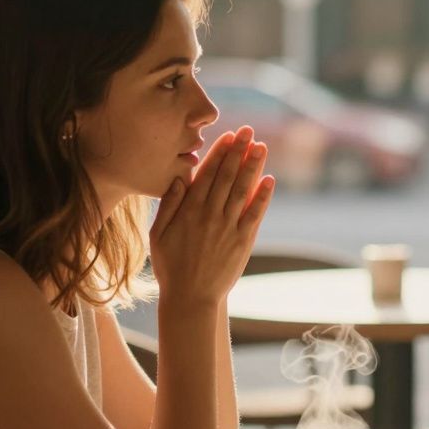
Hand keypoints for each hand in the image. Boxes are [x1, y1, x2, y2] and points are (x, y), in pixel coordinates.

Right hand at [149, 125, 274, 304]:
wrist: (190, 298)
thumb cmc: (171, 266)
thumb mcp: (158, 234)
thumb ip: (169, 204)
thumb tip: (179, 177)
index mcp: (188, 211)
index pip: (206, 174)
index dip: (219, 153)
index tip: (228, 135)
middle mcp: (209, 215)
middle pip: (227, 176)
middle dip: (238, 151)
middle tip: (248, 130)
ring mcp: (227, 228)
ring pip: (242, 190)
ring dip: (253, 166)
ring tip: (261, 146)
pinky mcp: (242, 241)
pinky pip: (254, 214)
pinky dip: (262, 196)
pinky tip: (269, 179)